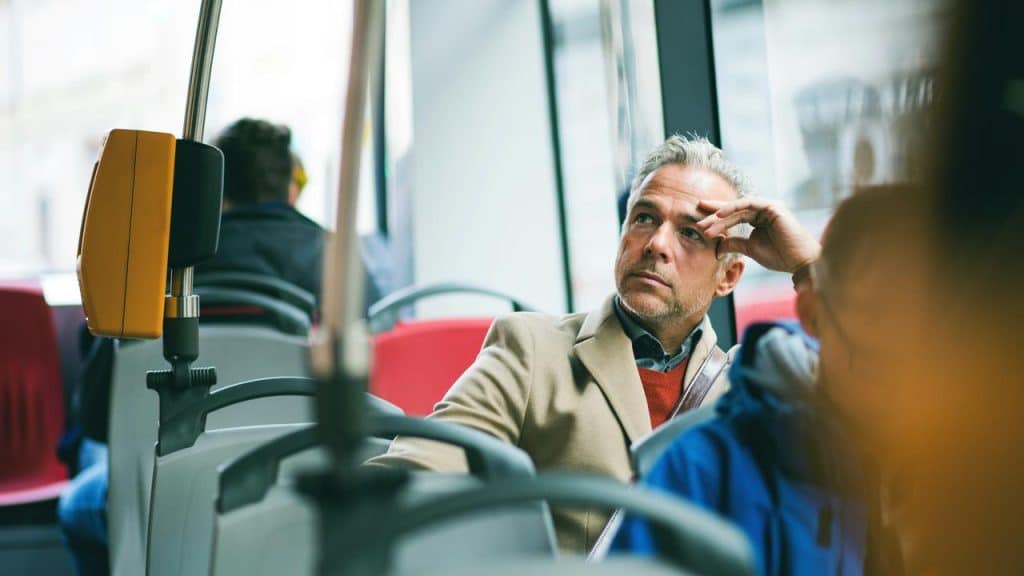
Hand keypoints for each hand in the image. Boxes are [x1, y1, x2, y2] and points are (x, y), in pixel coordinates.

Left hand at [696, 198, 820, 272]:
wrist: (798, 262)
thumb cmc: (779, 256)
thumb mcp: (750, 248)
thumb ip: (734, 243)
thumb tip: (716, 246)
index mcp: (759, 218)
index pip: (733, 215)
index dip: (715, 218)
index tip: (699, 223)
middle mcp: (763, 210)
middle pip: (733, 210)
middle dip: (714, 215)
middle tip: (696, 221)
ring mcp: (768, 207)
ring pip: (738, 208)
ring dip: (720, 216)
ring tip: (705, 224)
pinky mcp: (772, 207)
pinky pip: (748, 204)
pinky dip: (733, 208)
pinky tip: (719, 215)